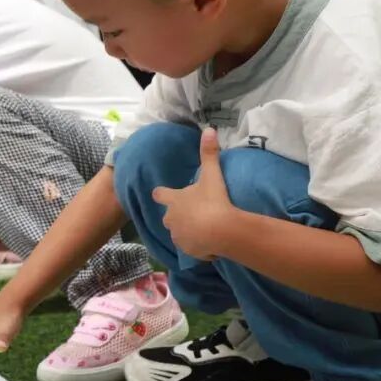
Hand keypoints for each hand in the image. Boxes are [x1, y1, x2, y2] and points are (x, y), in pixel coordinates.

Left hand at [151, 127, 235, 260]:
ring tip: (205, 227)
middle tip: (197, 211)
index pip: (159, 194)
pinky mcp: (187, 251)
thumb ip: (209, 153)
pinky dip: (198, 245)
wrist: (221, 230)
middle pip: (169, 215)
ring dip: (188, 230)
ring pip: (179, 232)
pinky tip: (211, 242)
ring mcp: (177, 236)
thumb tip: (209, 129)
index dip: (161, 193)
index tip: (162, 193)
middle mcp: (170, 219)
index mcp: (173, 200)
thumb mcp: (212, 174)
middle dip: (179, 214)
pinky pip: (191, 247)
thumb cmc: (214, 200)